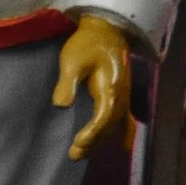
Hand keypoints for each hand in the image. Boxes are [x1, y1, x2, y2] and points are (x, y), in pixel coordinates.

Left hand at [53, 13, 132, 158]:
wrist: (107, 30)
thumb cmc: (87, 43)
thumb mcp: (72, 59)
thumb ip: (67, 82)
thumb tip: (60, 105)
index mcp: (111, 89)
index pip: (104, 118)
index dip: (92, 134)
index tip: (77, 143)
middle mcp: (122, 98)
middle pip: (110, 127)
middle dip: (94, 142)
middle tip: (74, 154)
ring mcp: (124, 98)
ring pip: (118, 127)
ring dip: (102, 141)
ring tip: (82, 152)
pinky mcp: (121, 97)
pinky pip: (125, 122)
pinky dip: (120, 135)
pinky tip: (118, 147)